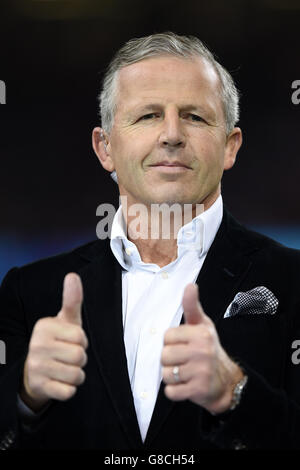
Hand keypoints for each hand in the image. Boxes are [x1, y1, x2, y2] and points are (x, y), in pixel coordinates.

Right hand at [20, 273, 87, 411]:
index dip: (81, 341)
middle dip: (80, 359)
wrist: (35, 371)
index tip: (71, 341)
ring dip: (77, 374)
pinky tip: (60, 381)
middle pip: (80, 356)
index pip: (81, 337)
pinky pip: (69, 391)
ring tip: (65, 368)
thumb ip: (72, 299)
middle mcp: (37, 346)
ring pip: (77, 375)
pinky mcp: (40, 387)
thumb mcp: (65, 321)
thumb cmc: (58, 341)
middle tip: (68, 356)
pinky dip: (70, 389)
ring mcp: (36, 367)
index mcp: (44, 327)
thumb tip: (73, 275)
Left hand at [161, 284, 243, 413]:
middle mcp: (202, 351)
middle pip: (164, 355)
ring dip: (172, 377)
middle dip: (171, 360)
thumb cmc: (209, 349)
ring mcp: (201, 371)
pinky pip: (171, 391)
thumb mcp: (202, 325)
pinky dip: (175, 391)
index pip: (167, 336)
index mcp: (201, 333)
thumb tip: (190, 285)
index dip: (172, 342)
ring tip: (186, 373)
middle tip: (185, 361)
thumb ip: (192, 306)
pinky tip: (186, 385)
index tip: (184, 345)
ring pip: (166, 374)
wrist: (227, 381)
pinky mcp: (198, 390)